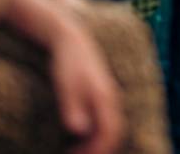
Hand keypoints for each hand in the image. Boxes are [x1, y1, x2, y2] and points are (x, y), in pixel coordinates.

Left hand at [48, 10, 123, 153]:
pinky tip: (78, 135)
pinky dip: (95, 132)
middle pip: (114, 132)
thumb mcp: (65, 85)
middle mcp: (112, 98)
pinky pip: (105, 119)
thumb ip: (72, 107)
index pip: (110, 132)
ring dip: (96, 142)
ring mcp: (109, 96)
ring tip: (75, 151)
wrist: (71, 38)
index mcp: (105, 97)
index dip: (97, 150)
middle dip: (98, 150)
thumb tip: (79, 130)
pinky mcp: (102, 94)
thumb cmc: (67, 62)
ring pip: (110, 126)